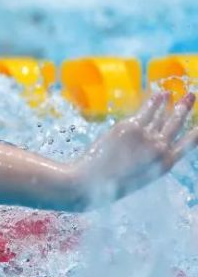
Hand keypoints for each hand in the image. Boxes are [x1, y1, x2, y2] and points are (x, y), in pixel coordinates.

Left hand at [71, 91, 197, 206]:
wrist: (89, 182)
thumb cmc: (112, 183)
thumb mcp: (141, 174)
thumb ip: (151, 157)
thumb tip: (155, 139)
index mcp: (165, 164)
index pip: (189, 143)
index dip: (196, 132)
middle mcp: (160, 149)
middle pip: (177, 124)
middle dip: (185, 109)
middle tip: (192, 96)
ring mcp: (146, 136)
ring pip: (163, 115)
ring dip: (172, 102)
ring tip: (180, 93)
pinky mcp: (130, 127)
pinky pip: (146, 110)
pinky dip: (155, 101)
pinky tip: (161, 94)